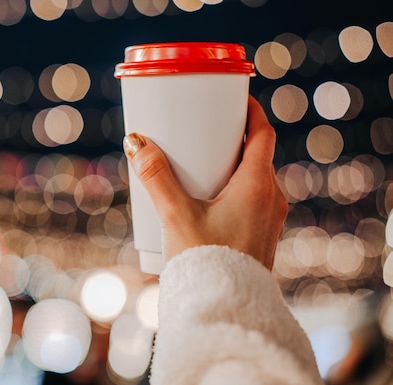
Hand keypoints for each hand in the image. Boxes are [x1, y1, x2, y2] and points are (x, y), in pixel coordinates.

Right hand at [123, 96, 287, 270]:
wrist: (225, 307)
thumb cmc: (206, 260)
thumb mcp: (175, 215)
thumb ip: (155, 177)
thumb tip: (135, 143)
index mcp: (258, 185)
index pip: (263, 134)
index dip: (250, 112)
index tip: (235, 100)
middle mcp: (271, 199)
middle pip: (258, 155)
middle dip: (234, 139)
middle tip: (208, 131)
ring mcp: (270, 219)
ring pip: (256, 179)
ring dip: (234, 166)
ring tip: (204, 164)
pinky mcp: (262, 236)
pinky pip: (253, 200)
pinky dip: (235, 189)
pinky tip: (210, 199)